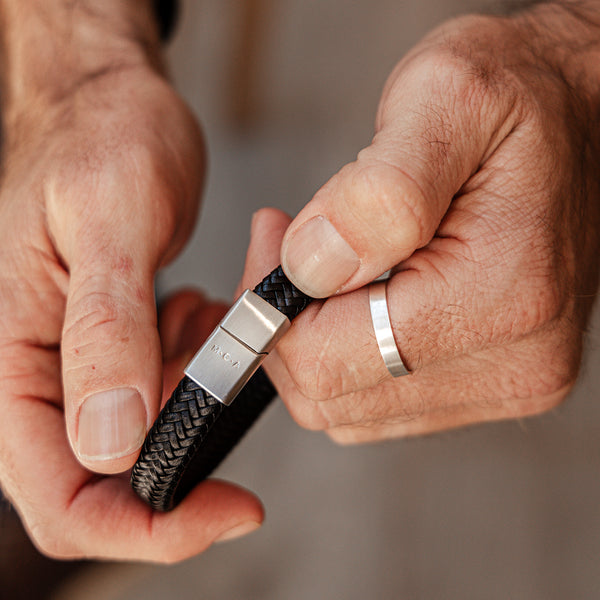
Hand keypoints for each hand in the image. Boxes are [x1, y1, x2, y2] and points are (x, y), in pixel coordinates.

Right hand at [0, 2, 261, 560]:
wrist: (111, 104)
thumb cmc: (101, 139)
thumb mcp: (108, 222)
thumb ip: (102, 333)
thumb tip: (108, 442)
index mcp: (8, 358)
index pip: (62, 497)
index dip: (146, 527)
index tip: (230, 509)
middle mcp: (37, 376)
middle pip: (109, 481)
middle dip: (186, 456)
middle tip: (230, 377)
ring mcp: (79, 364)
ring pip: (148, 435)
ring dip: (197, 396)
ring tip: (208, 317)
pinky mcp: (117, 345)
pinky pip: (167, 390)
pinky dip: (201, 367)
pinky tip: (202, 311)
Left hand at [242, 4, 599, 442]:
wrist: (573, 117)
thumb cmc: (517, 97)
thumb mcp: (443, 99)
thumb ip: (375, 194)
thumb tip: (309, 269)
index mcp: (500, 297)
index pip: (330, 363)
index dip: (271, 308)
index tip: (273, 240)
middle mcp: (512, 361)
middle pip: (332, 398)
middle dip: (287, 326)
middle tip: (289, 247)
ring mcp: (504, 380)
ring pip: (349, 410)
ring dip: (315, 341)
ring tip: (327, 263)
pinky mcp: (489, 381)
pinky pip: (378, 403)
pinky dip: (347, 355)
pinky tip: (356, 296)